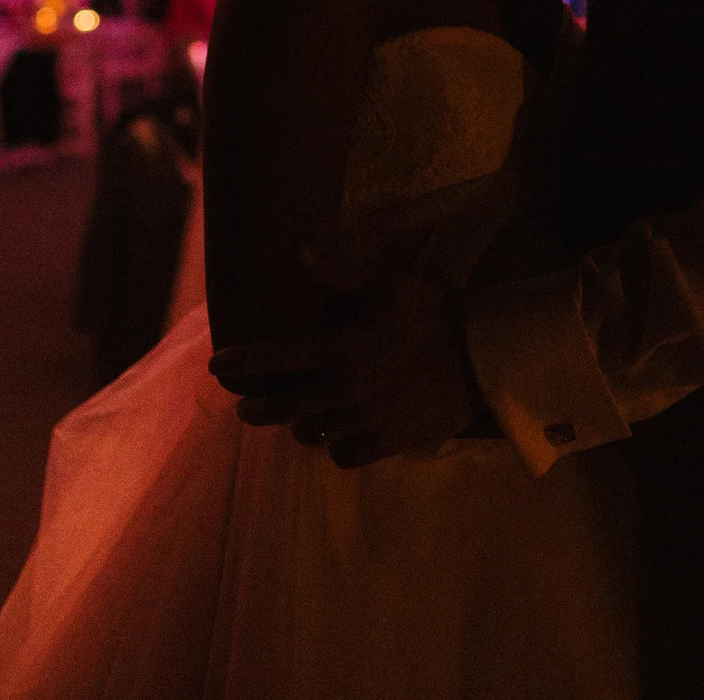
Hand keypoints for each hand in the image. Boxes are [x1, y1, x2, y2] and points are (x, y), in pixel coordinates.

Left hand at [208, 248, 487, 468]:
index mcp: (343, 348)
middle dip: (258, 407)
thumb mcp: (388, 284)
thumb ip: (337, 274)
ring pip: (314, 433)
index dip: (242, 362)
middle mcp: (347, 390)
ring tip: (295, 419)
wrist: (485, 357)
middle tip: (244, 407)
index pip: (277, 356)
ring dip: (299, 426)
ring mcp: (367, 421)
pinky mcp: (389, 443)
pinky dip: (335, 446)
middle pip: (285, 406)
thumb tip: (296, 248)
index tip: (217, 366)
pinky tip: (335, 435)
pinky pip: (345, 454)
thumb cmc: (434, 313)